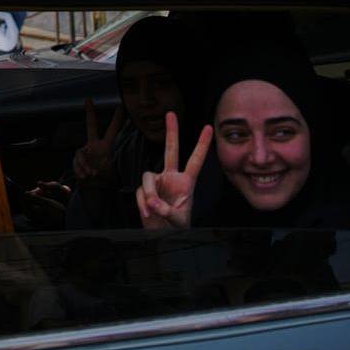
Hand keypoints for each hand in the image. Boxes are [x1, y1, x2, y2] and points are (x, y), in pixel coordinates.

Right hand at [72, 98, 123, 186]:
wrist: (94, 189)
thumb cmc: (104, 179)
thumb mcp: (110, 172)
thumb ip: (102, 167)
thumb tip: (94, 170)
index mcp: (105, 147)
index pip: (112, 131)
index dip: (116, 119)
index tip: (120, 107)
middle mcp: (94, 146)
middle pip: (91, 126)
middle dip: (89, 113)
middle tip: (88, 100)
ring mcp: (85, 151)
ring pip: (81, 153)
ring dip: (85, 165)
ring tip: (92, 174)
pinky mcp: (77, 159)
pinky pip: (77, 162)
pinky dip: (81, 170)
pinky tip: (86, 176)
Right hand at [135, 112, 212, 230]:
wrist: (163, 236)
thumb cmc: (177, 227)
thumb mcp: (178, 220)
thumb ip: (167, 211)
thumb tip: (153, 203)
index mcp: (186, 182)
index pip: (195, 160)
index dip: (202, 145)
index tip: (208, 128)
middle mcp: (171, 177)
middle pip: (171, 150)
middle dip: (172, 132)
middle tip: (171, 113)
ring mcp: (157, 182)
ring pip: (147, 177)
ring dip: (148, 193)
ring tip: (152, 208)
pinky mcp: (145, 190)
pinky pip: (140, 192)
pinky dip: (142, 203)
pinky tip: (147, 213)